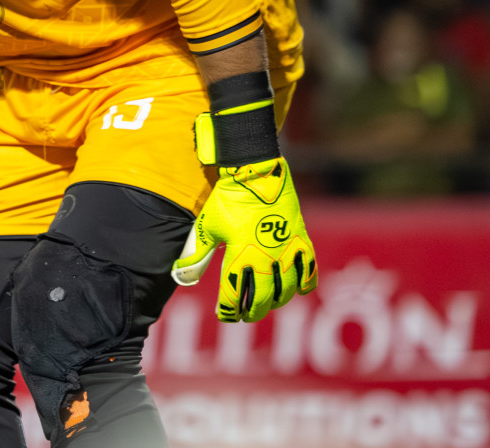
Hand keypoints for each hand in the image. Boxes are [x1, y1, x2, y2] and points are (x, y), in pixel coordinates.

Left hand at [171, 156, 316, 321]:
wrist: (254, 173)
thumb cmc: (227, 201)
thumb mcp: (206, 227)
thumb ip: (195, 255)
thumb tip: (180, 277)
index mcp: (240, 257)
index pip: (234, 295)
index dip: (229, 310)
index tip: (226, 315)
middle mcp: (266, 258)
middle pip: (263, 299)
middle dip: (253, 312)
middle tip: (246, 316)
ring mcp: (286, 250)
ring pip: (287, 290)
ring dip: (277, 301)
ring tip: (268, 303)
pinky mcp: (300, 240)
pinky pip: (309, 270)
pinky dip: (305, 284)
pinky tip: (298, 290)